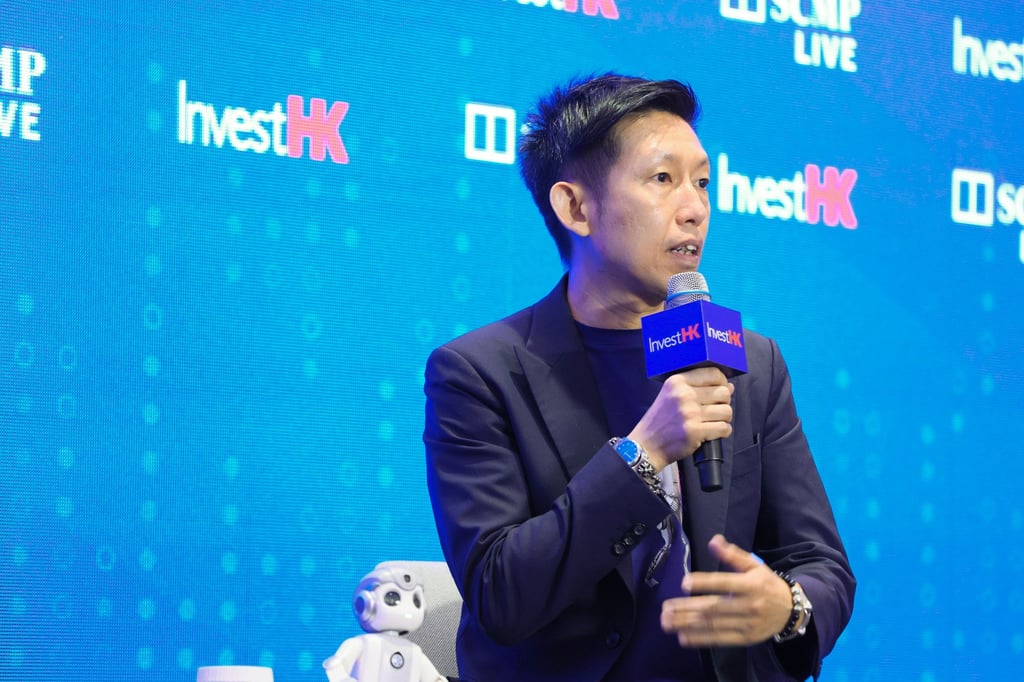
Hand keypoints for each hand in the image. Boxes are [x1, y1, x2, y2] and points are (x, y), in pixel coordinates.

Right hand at [628, 367, 733, 470]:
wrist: (647, 445)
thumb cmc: (661, 420)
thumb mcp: (671, 395)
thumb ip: (698, 388)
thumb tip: (729, 386)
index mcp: (678, 382)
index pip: (713, 373)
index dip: (722, 382)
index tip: (720, 390)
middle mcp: (684, 395)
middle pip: (723, 392)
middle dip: (724, 402)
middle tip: (715, 410)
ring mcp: (690, 413)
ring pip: (726, 411)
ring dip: (724, 418)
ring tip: (713, 422)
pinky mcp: (695, 431)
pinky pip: (724, 428)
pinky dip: (723, 432)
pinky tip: (713, 432)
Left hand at [660, 535, 792, 646]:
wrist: (791, 610)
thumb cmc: (767, 584)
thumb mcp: (754, 565)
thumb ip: (733, 555)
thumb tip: (713, 540)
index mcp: (750, 585)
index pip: (724, 583)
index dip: (704, 583)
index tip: (684, 583)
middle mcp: (749, 605)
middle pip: (714, 607)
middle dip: (687, 608)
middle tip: (666, 608)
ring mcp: (747, 624)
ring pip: (713, 625)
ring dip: (688, 624)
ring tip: (667, 622)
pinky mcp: (745, 638)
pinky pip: (720, 639)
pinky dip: (700, 639)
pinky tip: (683, 637)